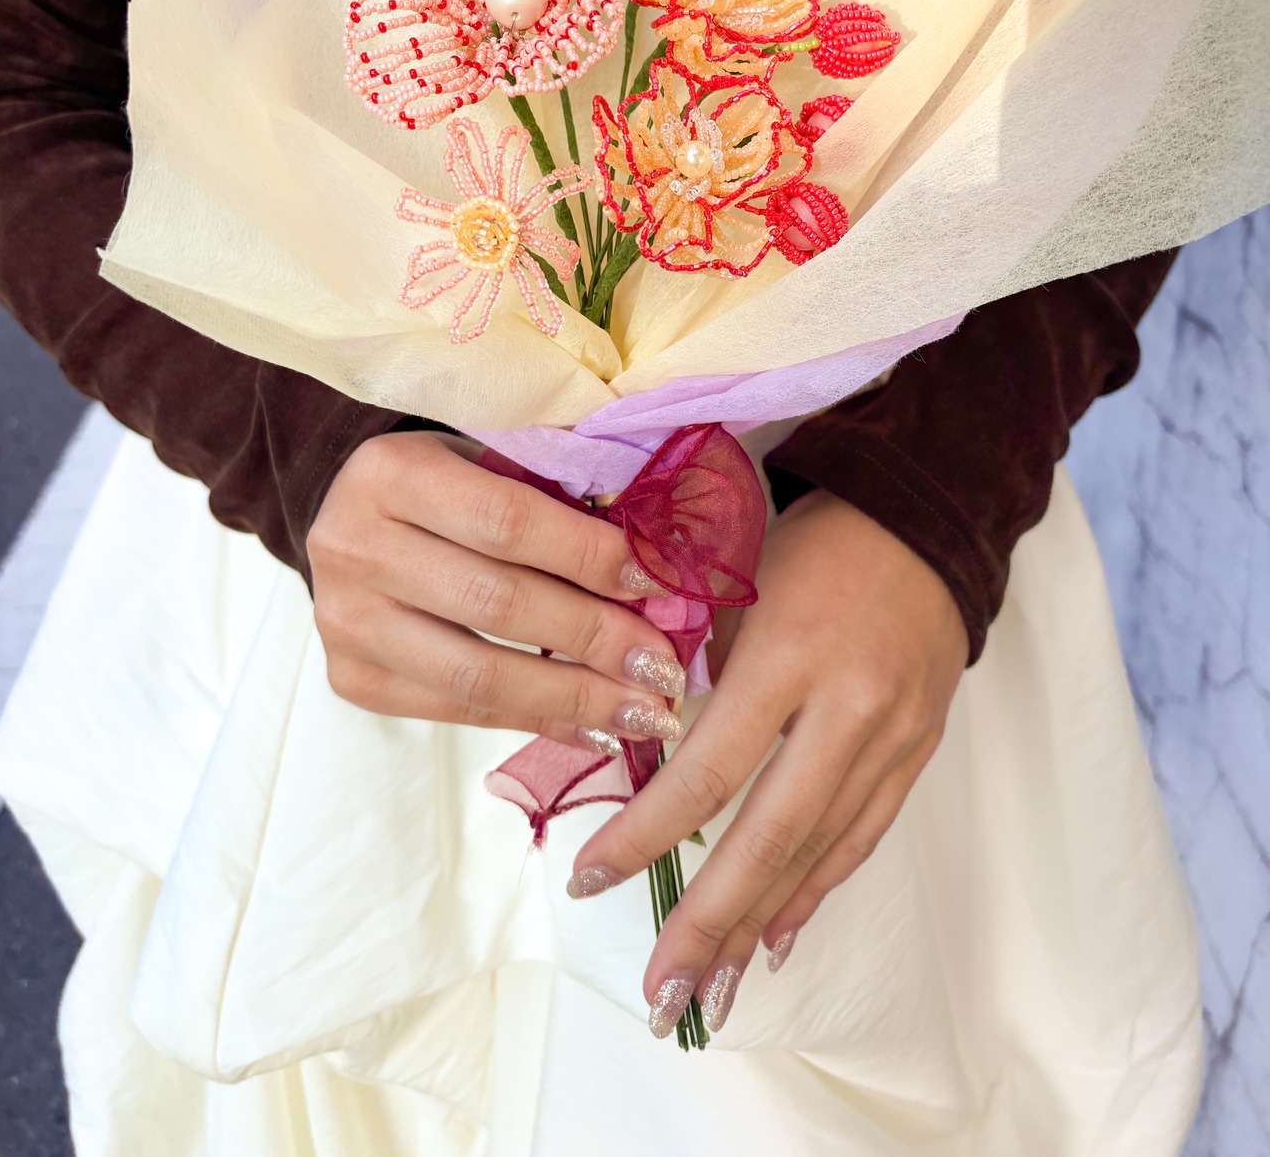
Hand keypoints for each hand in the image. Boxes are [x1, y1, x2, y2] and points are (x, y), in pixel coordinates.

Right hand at [308, 431, 686, 749]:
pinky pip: (459, 712)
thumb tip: (656, 564)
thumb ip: (556, 496)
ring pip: (477, 675)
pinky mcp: (351, 679)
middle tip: (663, 665)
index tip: (657, 584)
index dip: (588, 555)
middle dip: (594, 638)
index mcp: (390, 473)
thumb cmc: (447, 483)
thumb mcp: (490, 461)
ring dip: (574, 698)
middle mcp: (353, 547)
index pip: (507, 521)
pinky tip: (595, 730)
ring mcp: (344, 621)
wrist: (352, 520)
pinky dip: (537, 723)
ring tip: (644, 714)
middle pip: (496, 603)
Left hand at [566, 490, 968, 1036]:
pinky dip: (814, 890)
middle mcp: (847, 708)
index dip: (646, 835)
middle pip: (768, 835)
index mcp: (789, 656)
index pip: (707, 770)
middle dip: (709, 922)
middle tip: (661, 995)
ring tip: (708, 991)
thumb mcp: (740, 588)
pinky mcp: (919, 751)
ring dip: (757, 927)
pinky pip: (861, 837)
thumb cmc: (814, 543)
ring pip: (817, 852)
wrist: (925, 519)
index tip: (590, 880)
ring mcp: (892, 737)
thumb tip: (650, 754)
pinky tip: (774, 936)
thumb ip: (701, 672)